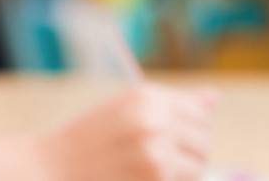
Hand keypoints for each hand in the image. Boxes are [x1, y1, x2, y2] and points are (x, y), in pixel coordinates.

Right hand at [30, 83, 217, 180]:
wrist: (54, 170)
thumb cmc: (90, 140)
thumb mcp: (126, 111)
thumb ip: (173, 105)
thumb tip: (215, 98)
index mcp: (146, 97)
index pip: (199, 113)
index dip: (189, 130)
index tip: (168, 140)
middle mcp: (154, 120)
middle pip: (203, 140)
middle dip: (189, 153)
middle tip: (157, 161)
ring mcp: (156, 153)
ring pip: (198, 167)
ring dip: (182, 174)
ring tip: (151, 171)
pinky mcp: (156, 178)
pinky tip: (145, 179)